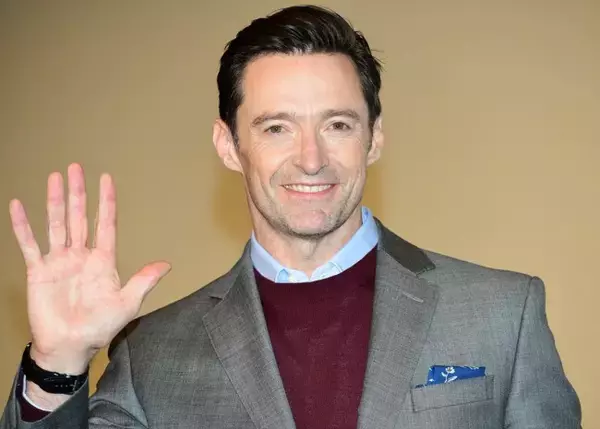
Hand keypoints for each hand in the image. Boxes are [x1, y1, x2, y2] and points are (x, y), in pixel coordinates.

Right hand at [9, 163, 170, 373]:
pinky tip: (18, 206)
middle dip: (78, 192)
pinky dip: (23, 226)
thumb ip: (144, 281)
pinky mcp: (39, 272)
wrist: (70, 347)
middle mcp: (81, 256)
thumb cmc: (99, 328)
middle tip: (75, 167)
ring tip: (54, 178)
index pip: (105, 223)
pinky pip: (29, 245)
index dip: (106, 201)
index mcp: (103, 260)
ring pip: (56, 224)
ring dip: (54, 201)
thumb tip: (166, 264)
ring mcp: (59, 262)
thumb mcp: (127, 303)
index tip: (106, 179)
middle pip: (79, 217)